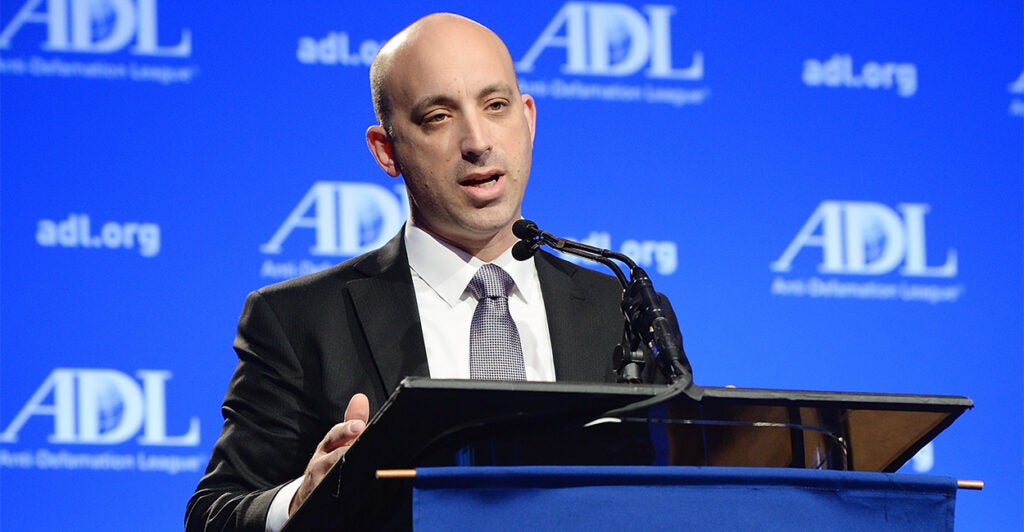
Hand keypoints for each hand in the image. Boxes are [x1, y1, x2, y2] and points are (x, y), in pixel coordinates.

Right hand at [289, 393, 369, 515]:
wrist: (307, 494)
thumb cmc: (328, 462)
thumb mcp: (337, 442)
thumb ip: (351, 422)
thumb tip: (360, 398)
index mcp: (327, 447)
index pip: (335, 436)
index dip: (347, 431)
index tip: (359, 426)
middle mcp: (320, 464)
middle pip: (335, 458)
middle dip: (347, 454)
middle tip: (361, 444)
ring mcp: (320, 483)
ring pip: (334, 478)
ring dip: (347, 474)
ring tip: (363, 468)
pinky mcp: (322, 500)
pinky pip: (334, 497)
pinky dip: (344, 494)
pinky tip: (358, 491)